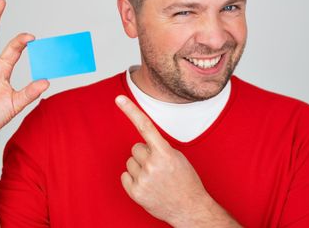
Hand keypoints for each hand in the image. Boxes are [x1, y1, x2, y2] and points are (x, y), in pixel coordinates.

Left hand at [116, 95, 239, 227]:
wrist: (189, 209)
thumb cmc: (185, 181)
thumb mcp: (177, 158)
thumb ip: (159, 148)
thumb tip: (142, 144)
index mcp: (165, 153)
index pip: (145, 126)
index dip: (131, 111)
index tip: (119, 98)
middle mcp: (152, 165)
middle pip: (136, 148)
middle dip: (145, 154)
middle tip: (158, 167)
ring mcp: (143, 180)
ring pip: (130, 161)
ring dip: (140, 167)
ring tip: (155, 177)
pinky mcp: (135, 192)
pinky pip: (125, 176)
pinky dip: (133, 179)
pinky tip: (146, 185)